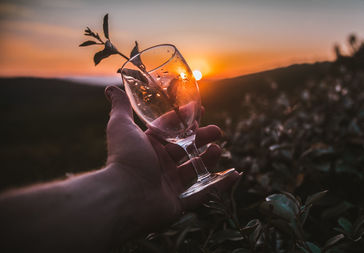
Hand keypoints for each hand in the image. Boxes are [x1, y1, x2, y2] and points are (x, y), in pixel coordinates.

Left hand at [105, 86, 239, 231]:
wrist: (124, 194)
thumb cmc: (124, 158)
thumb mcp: (121, 127)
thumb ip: (120, 108)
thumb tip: (111, 88)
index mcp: (148, 147)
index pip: (170, 130)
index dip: (185, 120)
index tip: (200, 110)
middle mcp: (158, 165)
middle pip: (185, 149)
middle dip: (201, 138)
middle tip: (217, 131)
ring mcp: (169, 185)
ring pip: (195, 169)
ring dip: (209, 158)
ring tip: (217, 149)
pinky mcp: (178, 203)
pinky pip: (203, 193)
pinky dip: (220, 185)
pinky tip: (234, 174)